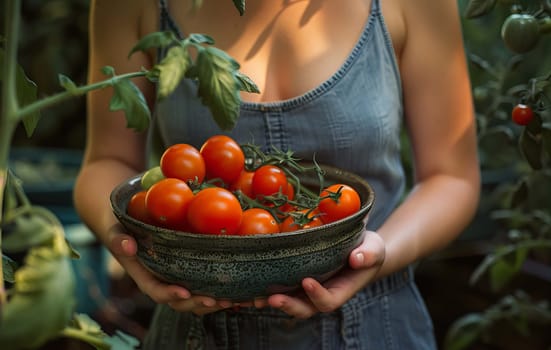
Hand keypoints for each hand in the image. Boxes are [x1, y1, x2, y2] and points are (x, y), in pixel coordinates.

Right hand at [107, 223, 231, 314]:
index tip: (185, 293)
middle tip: (217, 300)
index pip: (157, 291)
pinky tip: (238, 290)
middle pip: (180, 302)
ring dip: (212, 303)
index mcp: (145, 277)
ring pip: (194, 300)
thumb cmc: (123, 229)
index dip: (170, 294)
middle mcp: (162, 283)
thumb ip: (119, 240)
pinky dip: (219, 291)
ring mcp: (176, 280)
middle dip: (198, 304)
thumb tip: (128, 246)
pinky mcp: (189, 274)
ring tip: (232, 300)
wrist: (130, 227)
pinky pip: (203, 287)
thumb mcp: (117, 232)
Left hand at [261, 230, 384, 318]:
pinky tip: (241, 287)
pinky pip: (276, 287)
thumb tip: (356, 259)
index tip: (307, 281)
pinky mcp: (292, 280)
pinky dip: (258, 289)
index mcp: (340, 290)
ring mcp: (304, 289)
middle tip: (272, 298)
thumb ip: (368, 254)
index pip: (328, 301)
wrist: (356, 248)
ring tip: (249, 298)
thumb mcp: (374, 248)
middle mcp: (319, 294)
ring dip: (266, 301)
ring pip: (285, 300)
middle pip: (303, 308)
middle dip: (287, 305)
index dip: (317, 295)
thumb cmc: (366, 249)